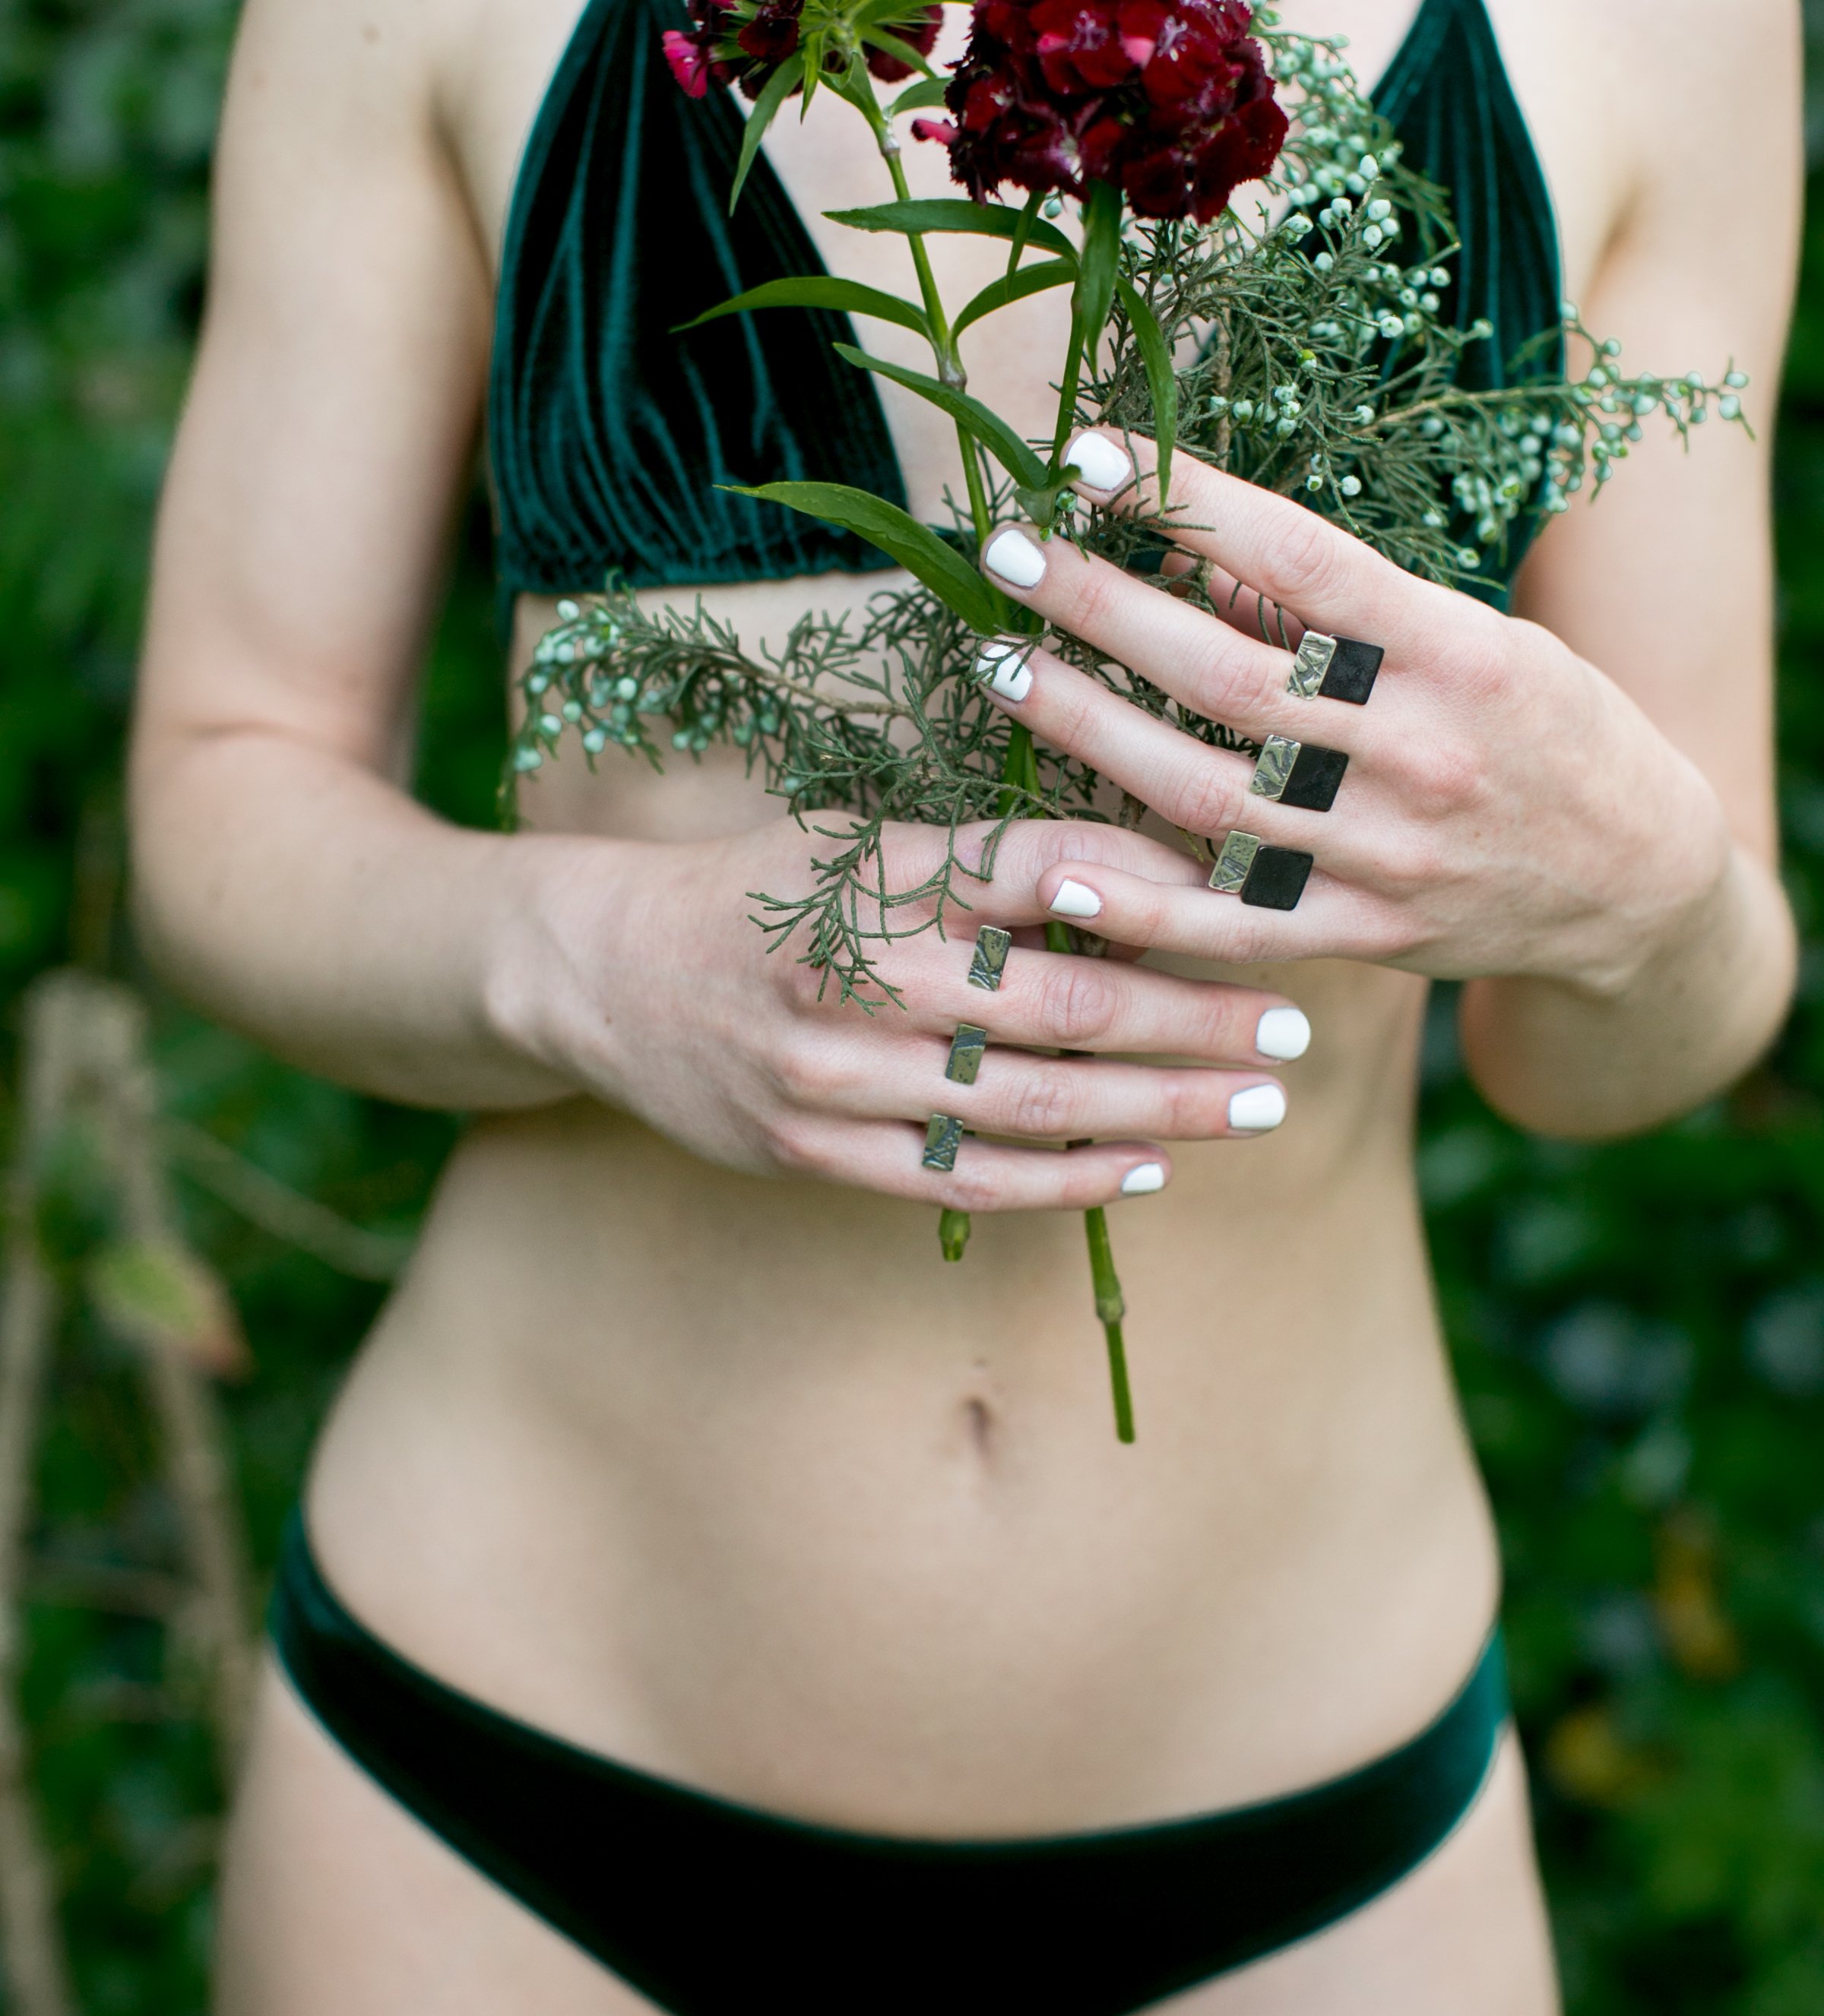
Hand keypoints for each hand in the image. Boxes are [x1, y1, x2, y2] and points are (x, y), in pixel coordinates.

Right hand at [487, 815, 1311, 1209]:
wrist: (604, 972)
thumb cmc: (760, 891)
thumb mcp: (859, 838)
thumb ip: (984, 858)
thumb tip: (1150, 867)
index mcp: (873, 870)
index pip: (1041, 868)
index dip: (1159, 885)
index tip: (1254, 898)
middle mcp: (854, 970)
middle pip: (1061, 1000)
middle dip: (1194, 1015)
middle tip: (1290, 1024)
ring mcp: (831, 1072)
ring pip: (1029, 1102)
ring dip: (1161, 1104)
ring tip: (1257, 1100)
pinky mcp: (812, 1151)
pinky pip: (965, 1177)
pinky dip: (1071, 1175)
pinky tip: (1150, 1162)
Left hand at [972, 437, 1731, 991]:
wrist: (1640, 880)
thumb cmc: (1547, 728)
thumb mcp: (1476, 636)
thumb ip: (1345, 610)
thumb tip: (1196, 554)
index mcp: (1455, 651)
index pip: (1300, 561)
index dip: (1186, 504)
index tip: (1086, 458)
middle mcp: (1420, 752)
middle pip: (1227, 675)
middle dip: (1100, 608)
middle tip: (1003, 552)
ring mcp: (1387, 854)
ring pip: (1207, 794)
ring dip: (1088, 730)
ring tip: (996, 669)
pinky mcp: (1364, 935)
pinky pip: (1232, 925)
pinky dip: (1138, 904)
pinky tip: (1051, 869)